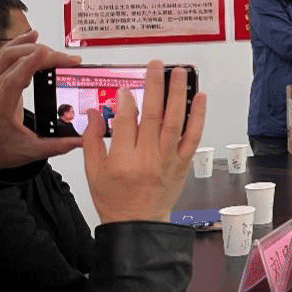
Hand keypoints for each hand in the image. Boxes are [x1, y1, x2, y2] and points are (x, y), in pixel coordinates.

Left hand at [0, 33, 82, 170]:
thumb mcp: (29, 151)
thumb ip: (57, 145)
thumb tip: (81, 139)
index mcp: (1, 105)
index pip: (15, 77)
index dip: (31, 63)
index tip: (47, 53)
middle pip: (15, 60)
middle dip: (44, 55)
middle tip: (68, 61)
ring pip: (8, 54)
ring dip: (30, 45)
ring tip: (51, 46)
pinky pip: (5, 57)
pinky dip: (18, 44)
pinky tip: (30, 37)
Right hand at [83, 60, 206, 223]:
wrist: (138, 226)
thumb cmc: (115, 200)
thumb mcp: (93, 172)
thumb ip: (92, 140)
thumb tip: (94, 112)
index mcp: (123, 159)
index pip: (126, 121)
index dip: (126, 100)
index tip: (125, 88)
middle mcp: (148, 157)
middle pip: (154, 115)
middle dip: (155, 86)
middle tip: (156, 65)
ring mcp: (168, 160)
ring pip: (175, 122)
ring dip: (179, 95)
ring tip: (180, 73)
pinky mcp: (183, 164)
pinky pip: (193, 137)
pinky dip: (198, 117)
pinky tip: (200, 98)